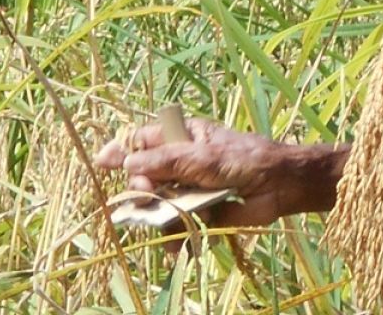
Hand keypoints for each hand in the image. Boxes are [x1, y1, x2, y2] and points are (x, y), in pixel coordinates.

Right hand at [95, 117, 303, 229]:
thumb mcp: (204, 156)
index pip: (143, 140)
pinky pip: (175, 224)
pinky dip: (175, 236)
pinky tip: (178, 245)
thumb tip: (128, 163)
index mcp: (182, 136)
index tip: (103, 161)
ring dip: (157, 218)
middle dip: (141, 188)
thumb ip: (167, 161)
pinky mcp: (197, 211)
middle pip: (144, 175)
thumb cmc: (244, 159)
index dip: (122, 150)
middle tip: (146, 193)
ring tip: (165, 225)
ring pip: (157, 204)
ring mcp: (187, 187)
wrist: (279, 186)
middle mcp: (180, 161)